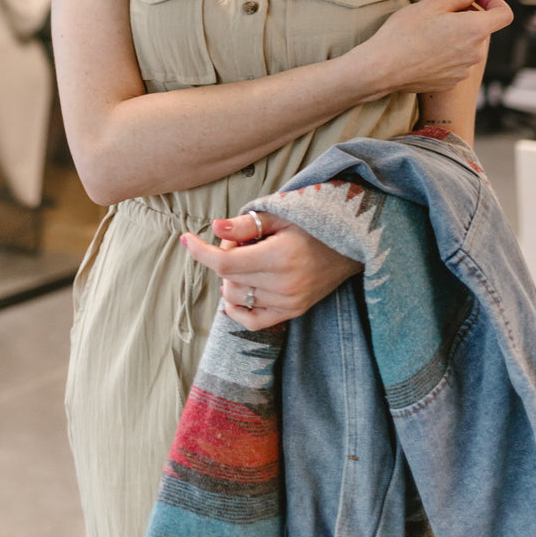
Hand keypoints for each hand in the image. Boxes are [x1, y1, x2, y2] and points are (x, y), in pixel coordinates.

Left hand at [182, 210, 360, 329]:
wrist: (350, 244)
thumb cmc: (313, 223)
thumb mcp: (280, 215)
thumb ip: (246, 225)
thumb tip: (214, 228)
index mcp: (281, 256)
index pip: (226, 263)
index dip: (201, 251)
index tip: (186, 238)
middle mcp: (285, 284)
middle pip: (228, 279)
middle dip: (223, 257)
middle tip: (241, 240)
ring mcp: (289, 303)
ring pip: (235, 298)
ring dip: (231, 278)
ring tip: (250, 259)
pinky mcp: (292, 312)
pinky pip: (251, 321)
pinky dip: (237, 308)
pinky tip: (238, 290)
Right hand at [360, 0, 511, 95]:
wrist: (383, 68)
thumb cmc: (404, 33)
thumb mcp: (430, 6)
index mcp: (474, 30)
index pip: (505, 15)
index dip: (494, 2)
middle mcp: (475, 53)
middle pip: (482, 30)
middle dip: (468, 17)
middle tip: (441, 11)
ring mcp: (464, 70)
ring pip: (468, 46)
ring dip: (456, 36)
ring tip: (428, 32)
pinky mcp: (451, 82)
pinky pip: (457, 62)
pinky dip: (447, 53)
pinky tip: (425, 50)